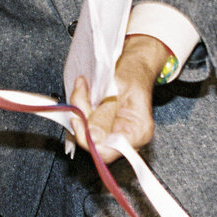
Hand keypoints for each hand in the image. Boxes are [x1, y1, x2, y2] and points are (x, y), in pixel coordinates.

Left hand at [68, 35, 165, 162]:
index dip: (89, 140)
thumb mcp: (121, 88)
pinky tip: (83, 89)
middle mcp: (125, 138)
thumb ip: (107, 113)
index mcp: (138, 133)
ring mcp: (112, 132)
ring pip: (84, 130)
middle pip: (93, 142)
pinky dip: (80, 105)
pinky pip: (84, 120)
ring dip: (79, 106)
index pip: (109, 152)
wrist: (134, 64)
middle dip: (82, 116)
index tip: (79, 118)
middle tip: (81, 91)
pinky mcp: (102, 125)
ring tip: (82, 85)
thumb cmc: (134, 73)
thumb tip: (93, 137)